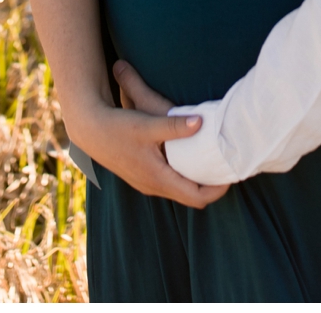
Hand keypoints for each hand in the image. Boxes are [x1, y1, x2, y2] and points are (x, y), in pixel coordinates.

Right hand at [59, 61, 227, 207]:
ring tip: (212, 163)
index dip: (218, 190)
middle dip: (211, 185)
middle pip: (191, 196)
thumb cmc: (117, 127)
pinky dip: (183, 175)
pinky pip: (169, 182)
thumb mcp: (147, 124)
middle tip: (227, 167)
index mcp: (158, 178)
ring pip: (179, 189)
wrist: (90, 129)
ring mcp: (146, 182)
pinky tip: (188, 158)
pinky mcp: (141, 175)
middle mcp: (153, 186)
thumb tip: (201, 122)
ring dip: (196, 180)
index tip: (231, 175)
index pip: (197, 197)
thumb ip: (174, 125)